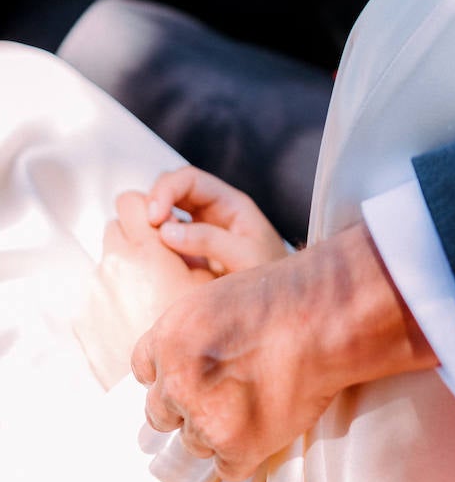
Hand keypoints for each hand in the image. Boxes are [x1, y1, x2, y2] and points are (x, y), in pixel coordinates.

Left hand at [74, 190, 213, 390]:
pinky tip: (133, 319)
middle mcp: (113, 265)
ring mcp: (93, 291)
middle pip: (115, 227)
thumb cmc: (192, 337)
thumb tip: (176, 230)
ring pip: (105, 261)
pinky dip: (112, 298)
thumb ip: (192, 247)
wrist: (153, 394)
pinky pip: (96, 292)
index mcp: (146, 251)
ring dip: (123, 268)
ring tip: (147, 297)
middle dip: (134, 238)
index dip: (147, 210)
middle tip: (157, 262)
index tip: (159, 226)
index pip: (132, 201)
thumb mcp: (207, 285)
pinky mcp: (80, 316)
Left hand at [131, 223, 436, 480]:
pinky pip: (227, 468)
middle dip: (188, 407)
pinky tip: (270, 424)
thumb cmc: (283, 299)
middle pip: (161, 414)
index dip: (170, 374)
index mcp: (167, 338)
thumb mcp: (219, 298)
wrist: (323, 316)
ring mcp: (203, 417)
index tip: (193, 375)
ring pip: (195, 443)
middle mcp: (175, 380)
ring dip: (220, 432)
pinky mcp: (235, 446)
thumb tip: (181, 365)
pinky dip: (247, 454)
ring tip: (258, 403)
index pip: (145, 372)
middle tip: (225, 396)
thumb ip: (190, 334)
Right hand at [147, 166, 286, 273]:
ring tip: (146, 244)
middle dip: (154, 203)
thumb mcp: (245, 256)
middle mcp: (213, 210)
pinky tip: (152, 257)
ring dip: (152, 223)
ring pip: (166, 213)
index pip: (189, 179)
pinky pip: (167, 238)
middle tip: (145, 230)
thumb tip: (166, 231)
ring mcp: (201, 229)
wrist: (281, 301)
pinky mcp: (191, 252)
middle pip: (173, 190)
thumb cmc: (271, 275)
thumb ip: (210, 241)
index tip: (153, 217)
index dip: (166, 190)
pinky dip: (154, 243)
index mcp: (229, 203)